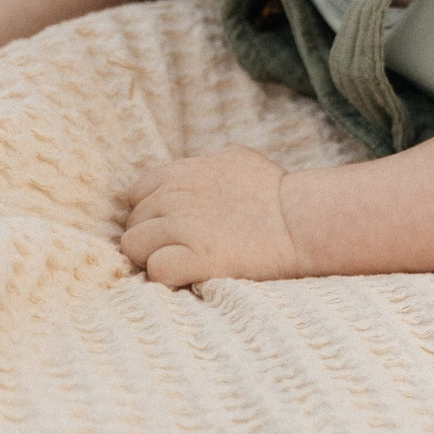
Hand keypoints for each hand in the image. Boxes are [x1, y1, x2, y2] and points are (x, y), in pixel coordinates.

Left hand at [119, 146, 307, 286]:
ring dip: (155, 257)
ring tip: (185, 260)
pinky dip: (168, 275)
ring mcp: (180, 227)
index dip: (152, 213)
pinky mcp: (193, 258)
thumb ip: (200, 165)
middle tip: (185, 246)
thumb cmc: (273, 190)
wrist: (301, 221)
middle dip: (153, 237)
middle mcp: (173, 196)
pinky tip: (190, 273)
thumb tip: (185, 173)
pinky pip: (155, 271)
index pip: (135, 195)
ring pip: (134, 248)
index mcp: (179, 172)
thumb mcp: (235, 157)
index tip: (173, 224)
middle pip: (132, 224)